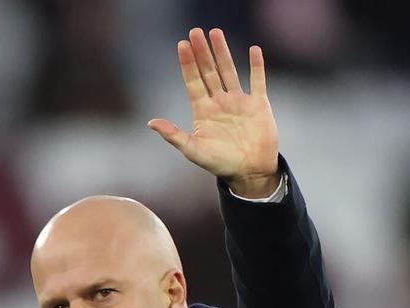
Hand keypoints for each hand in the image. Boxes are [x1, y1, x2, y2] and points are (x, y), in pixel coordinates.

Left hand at [148, 27, 280, 197]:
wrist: (251, 173)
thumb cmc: (221, 164)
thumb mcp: (194, 151)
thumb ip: (174, 135)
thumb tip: (151, 122)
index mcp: (203, 111)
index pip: (193, 81)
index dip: (187, 64)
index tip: (182, 44)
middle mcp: (220, 102)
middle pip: (209, 71)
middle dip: (202, 52)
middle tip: (195, 32)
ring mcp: (239, 102)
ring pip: (229, 71)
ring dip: (223, 52)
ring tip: (215, 32)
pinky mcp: (258, 105)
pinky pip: (258, 81)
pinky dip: (257, 66)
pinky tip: (254, 50)